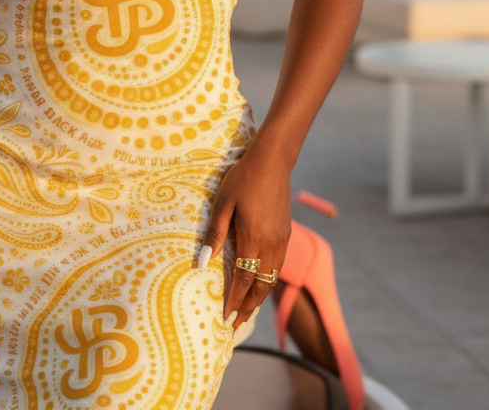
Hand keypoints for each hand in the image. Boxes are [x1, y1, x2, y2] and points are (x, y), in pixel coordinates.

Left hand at [198, 136, 292, 330]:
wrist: (273, 162)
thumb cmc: (242, 179)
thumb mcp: (222, 204)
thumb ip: (214, 234)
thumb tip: (202, 264)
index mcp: (253, 239)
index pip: (243, 280)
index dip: (234, 301)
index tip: (225, 320)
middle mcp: (271, 245)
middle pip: (260, 287)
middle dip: (248, 308)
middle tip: (236, 326)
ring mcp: (281, 240)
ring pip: (271, 279)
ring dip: (259, 298)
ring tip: (246, 311)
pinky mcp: (286, 234)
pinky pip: (277, 266)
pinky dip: (267, 282)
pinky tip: (259, 284)